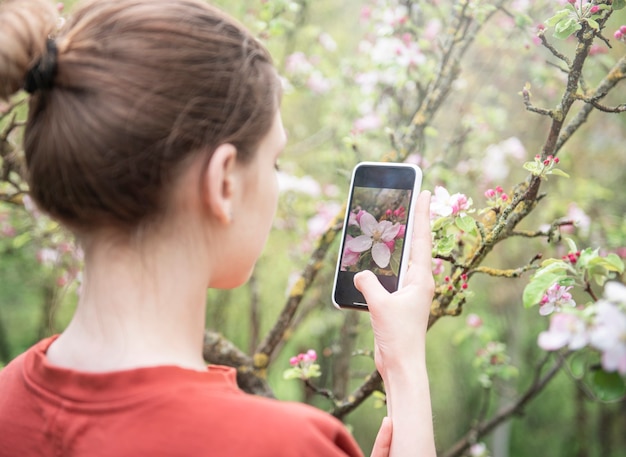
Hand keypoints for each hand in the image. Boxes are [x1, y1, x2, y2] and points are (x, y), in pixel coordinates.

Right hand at [355, 190, 436, 456]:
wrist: (401, 364)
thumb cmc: (398, 336)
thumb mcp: (380, 305)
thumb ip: (368, 283)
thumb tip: (360, 273)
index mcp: (421, 279)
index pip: (421, 239)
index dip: (422, 214)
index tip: (425, 192)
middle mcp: (418, 282)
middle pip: (413, 245)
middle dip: (410, 223)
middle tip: (407, 200)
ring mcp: (408, 292)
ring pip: (400, 260)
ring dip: (394, 244)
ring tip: (387, 224)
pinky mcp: (397, 301)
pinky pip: (388, 277)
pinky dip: (380, 266)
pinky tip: (369, 260)